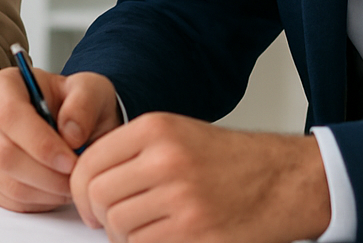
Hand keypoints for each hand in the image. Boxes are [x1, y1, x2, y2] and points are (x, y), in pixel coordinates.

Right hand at [0, 66, 121, 211]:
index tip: (70, 159)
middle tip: (76, 175)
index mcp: (1, 87)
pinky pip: (10, 201)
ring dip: (47, 190)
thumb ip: (84, 103)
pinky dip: (40, 201)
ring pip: (9, 182)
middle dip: (47, 173)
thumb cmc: (75, 105)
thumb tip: (70, 133)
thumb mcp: (91, 91)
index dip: (40, 142)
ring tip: (72, 181)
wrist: (72, 125)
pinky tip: (57, 187)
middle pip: (4, 154)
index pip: (9, 114)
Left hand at [70, 113, 330, 242]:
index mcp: (156, 130)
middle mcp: (166, 160)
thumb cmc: (231, 160)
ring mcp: (181, 198)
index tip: (86, 201)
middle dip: (98, 214)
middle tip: (108, 220)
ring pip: (117, 225)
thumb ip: (133, 152)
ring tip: (143, 228)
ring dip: (122, 234)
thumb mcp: (178, 135)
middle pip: (97, 196)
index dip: (79, 188)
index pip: (89, 162)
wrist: (283, 180)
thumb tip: (88, 180)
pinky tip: (161, 236)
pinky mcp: (195, 232)